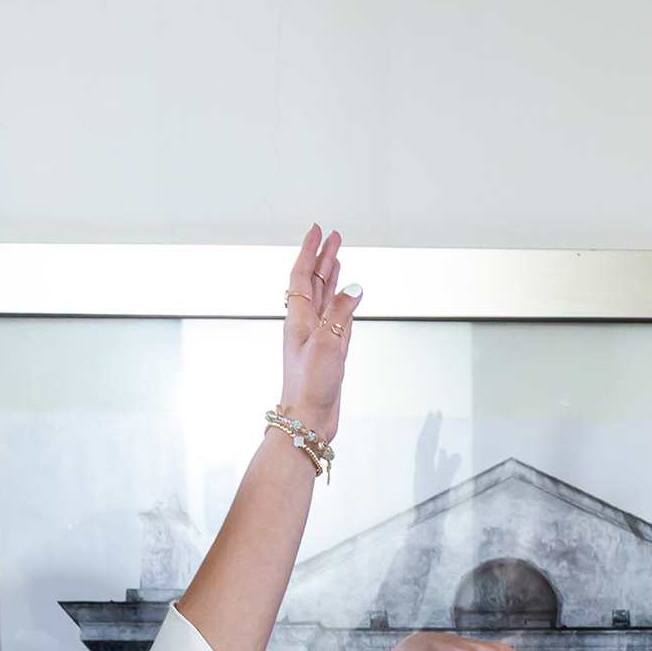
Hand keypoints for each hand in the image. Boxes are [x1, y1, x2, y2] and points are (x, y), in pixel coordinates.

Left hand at [277, 229, 359, 439]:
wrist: (308, 419)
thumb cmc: (308, 386)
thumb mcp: (326, 344)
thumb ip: (340, 313)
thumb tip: (353, 288)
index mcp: (298, 319)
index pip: (302, 276)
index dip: (309, 251)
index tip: (317, 231)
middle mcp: (306, 324)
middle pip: (314, 282)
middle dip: (323, 257)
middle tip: (333, 237)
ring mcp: (319, 336)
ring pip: (325, 297)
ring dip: (331, 276)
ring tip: (337, 257)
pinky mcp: (331, 350)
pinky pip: (337, 318)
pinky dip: (342, 302)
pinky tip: (346, 295)